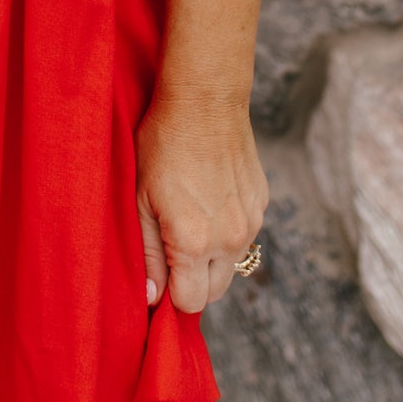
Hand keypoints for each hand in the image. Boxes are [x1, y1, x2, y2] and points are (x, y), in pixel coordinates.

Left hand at [135, 90, 267, 314]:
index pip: (189, 303)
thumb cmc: (163, 144)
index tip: (157, 273)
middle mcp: (230, 240)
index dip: (170, 293)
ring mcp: (251, 221)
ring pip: (232, 264)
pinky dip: (227, 229)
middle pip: (214, 292)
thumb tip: (152, 299)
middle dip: (192, 281)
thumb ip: (148, 254)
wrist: (205, 99)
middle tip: (170, 247)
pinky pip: (245, 234)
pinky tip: (209, 197)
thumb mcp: (140, 199)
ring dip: (212, 257)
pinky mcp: (262, 202)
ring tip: (189, 217)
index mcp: (195, 244)